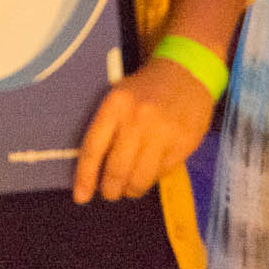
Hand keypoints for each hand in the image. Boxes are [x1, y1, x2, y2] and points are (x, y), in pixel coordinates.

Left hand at [72, 57, 214, 203]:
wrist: (187, 72)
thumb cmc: (146, 88)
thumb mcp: (119, 97)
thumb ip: (107, 130)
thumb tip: (94, 171)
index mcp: (115, 105)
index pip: (93, 148)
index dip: (85, 177)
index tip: (81, 197)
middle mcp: (138, 119)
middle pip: (117, 170)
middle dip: (110, 190)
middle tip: (109, 193)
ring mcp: (163, 133)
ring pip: (140, 178)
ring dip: (131, 190)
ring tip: (129, 188)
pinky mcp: (184, 144)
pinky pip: (162, 174)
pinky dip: (152, 179)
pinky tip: (150, 171)